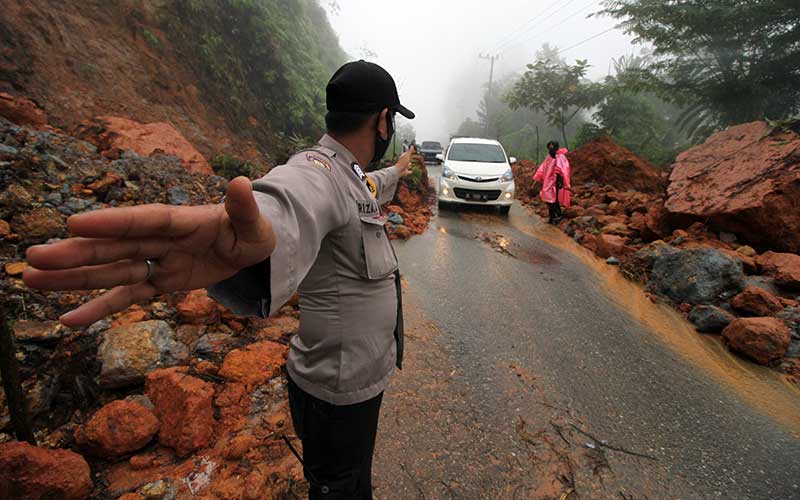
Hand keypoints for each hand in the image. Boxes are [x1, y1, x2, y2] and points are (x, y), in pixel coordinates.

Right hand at [23, 177, 275, 326]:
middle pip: (115, 247)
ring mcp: (156, 262)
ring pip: (111, 272)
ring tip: (32, 280)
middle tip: (33, 259)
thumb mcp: (255, 224)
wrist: (250, 249)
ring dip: (74, 278)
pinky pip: (126, 298)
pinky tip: (67, 321)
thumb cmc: (252, 232)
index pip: (146, 220)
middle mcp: (161, 240)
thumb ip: (244, 208)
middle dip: (77, 253)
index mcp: (183, 221)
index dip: (113, 222)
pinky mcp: (158, 283)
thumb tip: (242, 182)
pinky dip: (100, 309)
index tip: (75, 223)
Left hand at [395, 145, 420, 176]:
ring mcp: (404, 166)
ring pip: (408, 165)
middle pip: (408, 159)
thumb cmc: (402, 163)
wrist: (398, 171)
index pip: (407, 153)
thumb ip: (410, 151)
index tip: (414, 151)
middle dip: (410, 158)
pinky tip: (411, 171)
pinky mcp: (405, 171)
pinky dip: (410, 171)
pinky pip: (408, 171)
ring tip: (412, 164)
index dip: (411, 152)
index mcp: (403, 157)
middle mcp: (403, 161)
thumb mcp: (407, 156)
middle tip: (414, 157)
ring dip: (410, 164)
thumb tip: (412, 146)